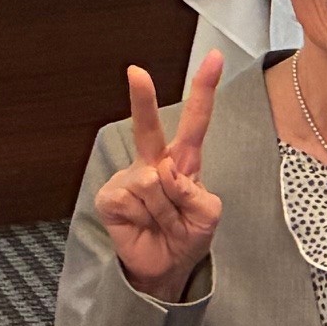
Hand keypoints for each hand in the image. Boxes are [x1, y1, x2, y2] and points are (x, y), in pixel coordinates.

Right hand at [99, 53, 225, 302]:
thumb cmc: (188, 236)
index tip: (215, 56)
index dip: (204, 89)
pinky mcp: (111, 196)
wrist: (164, 269)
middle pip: (149, 126)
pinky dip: (149, 214)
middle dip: (142, 98)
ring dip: (167, 208)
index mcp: (184, 162)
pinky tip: (144, 223)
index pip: (197, 122)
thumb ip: (196, 193)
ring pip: (154, 180)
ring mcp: (130, 178)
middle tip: (136, 71)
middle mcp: (154, 164)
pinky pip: (135, 196)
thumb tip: (165, 174)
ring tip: (166, 222)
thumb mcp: (208, 215)